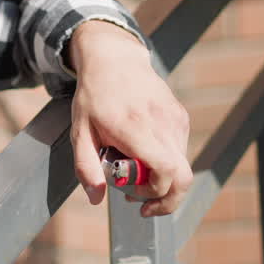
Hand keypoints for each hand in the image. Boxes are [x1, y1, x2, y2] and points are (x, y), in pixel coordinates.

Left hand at [68, 21, 192, 216]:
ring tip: (135, 172)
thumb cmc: (94, 96)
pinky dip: (167, 163)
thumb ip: (86, 167)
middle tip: (144, 204)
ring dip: (163, 180)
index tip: (134, 199)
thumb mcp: (79, 131)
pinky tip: (144, 154)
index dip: (155, 194)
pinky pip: (180, 151)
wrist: (114, 59)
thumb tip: (96, 198)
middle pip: (183, 178)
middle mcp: (162, 124)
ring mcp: (175, 119)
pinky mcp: (180, 117)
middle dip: (167, 200)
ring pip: (182, 166)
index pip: (165, 172)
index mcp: (135, 128)